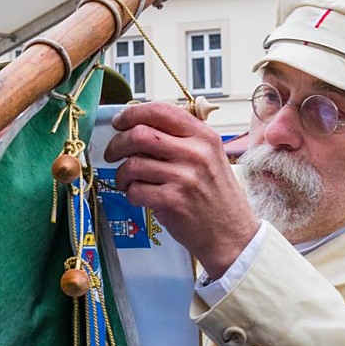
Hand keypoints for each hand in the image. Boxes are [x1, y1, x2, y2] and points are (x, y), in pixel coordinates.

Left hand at [103, 102, 259, 278]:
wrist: (232, 235)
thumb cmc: (215, 196)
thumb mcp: (209, 157)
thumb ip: (180, 139)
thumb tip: (138, 126)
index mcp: (203, 136)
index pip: (161, 110)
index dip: (132, 113)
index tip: (120, 122)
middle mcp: (196, 153)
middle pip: (140, 134)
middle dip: (117, 144)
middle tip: (112, 154)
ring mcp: (185, 177)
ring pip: (133, 164)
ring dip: (121, 174)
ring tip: (126, 181)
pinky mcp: (173, 201)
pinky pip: (135, 190)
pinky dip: (130, 194)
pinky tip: (138, 197)